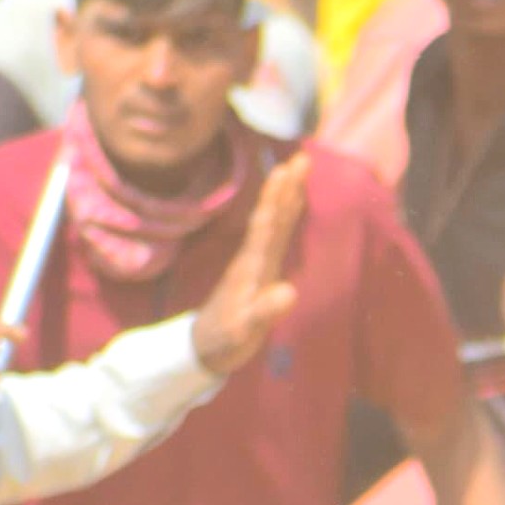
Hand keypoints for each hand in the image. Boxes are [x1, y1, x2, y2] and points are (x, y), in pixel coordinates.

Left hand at [193, 155, 304, 374]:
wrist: (203, 347)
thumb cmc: (225, 340)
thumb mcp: (244, 330)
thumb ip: (264, 312)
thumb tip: (290, 292)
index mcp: (253, 267)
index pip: (267, 226)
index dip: (279, 199)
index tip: (290, 171)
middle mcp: (254, 258)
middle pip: (273, 215)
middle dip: (286, 187)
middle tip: (301, 158)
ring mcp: (256, 262)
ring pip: (275, 221)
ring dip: (287, 196)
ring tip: (297, 170)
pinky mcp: (260, 269)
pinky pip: (277, 234)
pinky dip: (286, 216)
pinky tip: (292, 206)